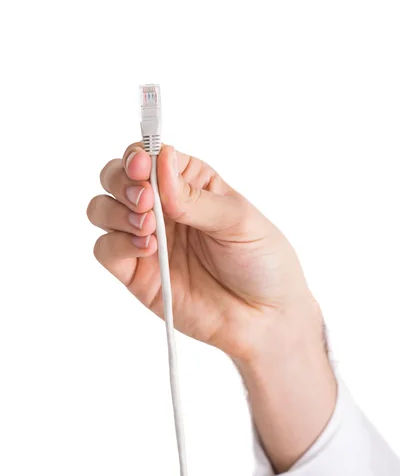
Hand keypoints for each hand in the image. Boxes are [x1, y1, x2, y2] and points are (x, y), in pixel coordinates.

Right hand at [87, 142, 335, 471]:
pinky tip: (146, 249)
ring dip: (115, 211)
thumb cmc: (262, 263)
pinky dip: (115, 244)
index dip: (138, 156)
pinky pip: (105, 250)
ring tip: (148, 227)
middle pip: (116, 178)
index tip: (143, 166)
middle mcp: (163, 208)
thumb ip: (195, 197)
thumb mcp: (239, 221)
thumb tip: (160, 161)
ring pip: (102, 210)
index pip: (149, 156)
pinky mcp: (137, 274)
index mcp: (190, 184)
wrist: (265, 319)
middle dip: (121, 181)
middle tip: (146, 200)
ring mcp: (147, 241)